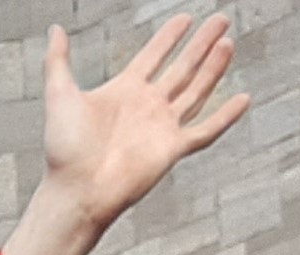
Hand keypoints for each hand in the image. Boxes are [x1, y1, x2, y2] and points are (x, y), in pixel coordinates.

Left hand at [3, 14, 249, 254]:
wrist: (76, 190)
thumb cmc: (64, 149)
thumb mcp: (59, 94)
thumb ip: (58, 60)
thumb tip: (55, 29)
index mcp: (124, 91)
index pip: (153, 56)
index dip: (169, 37)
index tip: (185, 19)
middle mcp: (147, 106)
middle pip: (182, 68)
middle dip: (201, 43)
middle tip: (221, 19)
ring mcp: (162, 127)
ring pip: (196, 91)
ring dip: (213, 68)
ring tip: (228, 43)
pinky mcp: (172, 149)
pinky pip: (206, 130)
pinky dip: (226, 116)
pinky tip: (244, 99)